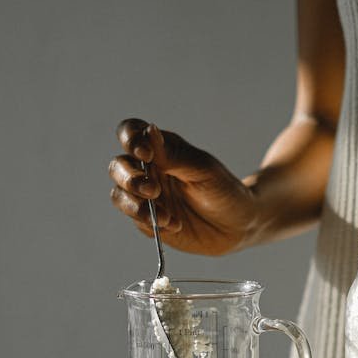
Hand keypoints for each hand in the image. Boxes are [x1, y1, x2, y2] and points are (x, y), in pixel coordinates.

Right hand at [109, 118, 260, 254]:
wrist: (238, 226)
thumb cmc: (224, 190)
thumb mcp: (203, 169)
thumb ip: (173, 155)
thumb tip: (148, 131)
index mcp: (159, 149)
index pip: (130, 134)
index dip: (130, 140)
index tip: (146, 153)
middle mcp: (147, 171)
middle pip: (118, 167)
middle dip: (130, 178)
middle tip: (153, 190)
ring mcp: (146, 198)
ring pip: (120, 196)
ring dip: (136, 206)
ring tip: (165, 216)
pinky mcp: (148, 223)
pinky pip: (137, 221)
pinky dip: (150, 224)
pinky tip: (175, 225)